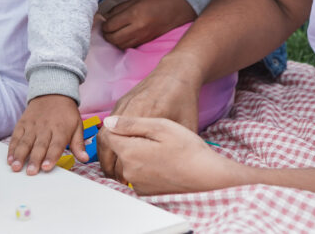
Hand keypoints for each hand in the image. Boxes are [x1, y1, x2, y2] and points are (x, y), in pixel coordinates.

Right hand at [7, 95, 86, 174]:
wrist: (53, 92)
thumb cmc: (66, 113)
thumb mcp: (77, 126)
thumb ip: (79, 144)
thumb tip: (85, 159)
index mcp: (61, 129)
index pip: (56, 145)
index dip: (51, 157)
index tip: (46, 168)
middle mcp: (46, 128)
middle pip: (39, 145)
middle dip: (34, 159)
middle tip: (30, 172)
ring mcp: (33, 126)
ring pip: (25, 142)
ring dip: (20, 155)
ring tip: (16, 167)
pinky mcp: (23, 123)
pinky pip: (16, 136)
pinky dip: (12, 147)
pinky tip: (10, 158)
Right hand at [98, 60, 201, 176]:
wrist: (176, 73)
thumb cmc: (184, 99)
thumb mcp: (187, 126)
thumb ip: (177, 147)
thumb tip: (172, 171)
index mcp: (146, 117)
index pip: (124, 148)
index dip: (121, 168)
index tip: (125, 182)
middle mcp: (130, 110)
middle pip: (107, 142)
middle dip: (108, 164)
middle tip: (115, 179)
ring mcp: (122, 106)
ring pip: (103, 134)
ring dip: (105, 153)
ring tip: (113, 169)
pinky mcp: (121, 103)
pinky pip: (107, 126)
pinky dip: (107, 142)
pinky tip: (115, 153)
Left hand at [101, 0, 195, 48]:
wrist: (175, 10)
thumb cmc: (154, 2)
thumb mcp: (135, 0)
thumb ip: (118, 9)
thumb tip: (105, 18)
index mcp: (134, 14)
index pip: (111, 25)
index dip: (104, 24)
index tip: (103, 21)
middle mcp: (137, 28)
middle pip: (113, 38)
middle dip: (106, 34)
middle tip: (105, 29)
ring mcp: (142, 37)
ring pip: (119, 45)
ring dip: (113, 40)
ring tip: (113, 33)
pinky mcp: (145, 42)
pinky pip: (128, 46)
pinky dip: (121, 43)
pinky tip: (121, 36)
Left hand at [101, 116, 246, 193]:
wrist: (207, 176)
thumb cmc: (188, 149)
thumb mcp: (161, 127)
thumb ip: (131, 124)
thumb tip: (109, 122)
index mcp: (130, 152)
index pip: (107, 136)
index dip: (117, 126)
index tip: (132, 123)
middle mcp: (129, 171)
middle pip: (115, 151)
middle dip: (125, 140)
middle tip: (149, 135)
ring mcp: (137, 184)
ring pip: (126, 163)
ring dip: (134, 154)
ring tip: (157, 147)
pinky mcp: (146, 191)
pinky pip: (136, 175)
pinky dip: (142, 166)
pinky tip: (160, 161)